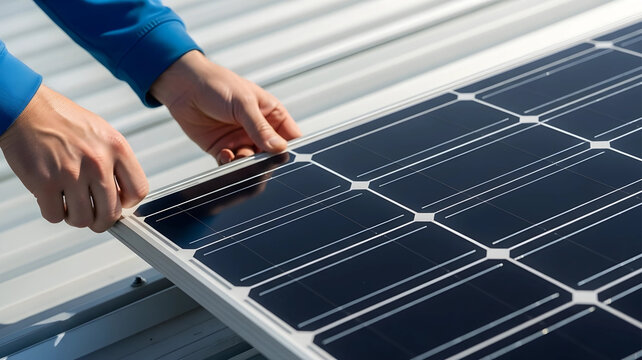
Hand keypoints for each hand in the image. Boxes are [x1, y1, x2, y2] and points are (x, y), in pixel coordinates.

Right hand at [0, 85, 147, 231]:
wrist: (25, 107)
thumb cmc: (63, 120)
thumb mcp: (102, 133)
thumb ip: (115, 161)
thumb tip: (122, 195)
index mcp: (116, 147)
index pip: (138, 190)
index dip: (127, 203)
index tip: (117, 203)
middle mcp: (98, 161)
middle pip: (110, 213)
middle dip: (101, 220)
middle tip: (92, 213)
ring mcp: (71, 173)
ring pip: (83, 219)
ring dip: (75, 217)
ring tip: (70, 203)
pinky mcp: (44, 182)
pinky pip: (55, 216)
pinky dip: (53, 213)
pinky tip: (53, 199)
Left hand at [150, 50, 300, 164]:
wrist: (183, 86)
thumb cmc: (217, 84)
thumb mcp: (243, 104)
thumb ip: (261, 128)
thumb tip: (280, 148)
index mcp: (271, 114)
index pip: (291, 137)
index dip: (292, 148)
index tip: (288, 157)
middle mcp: (258, 130)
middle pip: (272, 155)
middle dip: (268, 161)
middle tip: (262, 162)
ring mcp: (241, 140)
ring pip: (252, 163)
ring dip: (248, 164)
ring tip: (240, 155)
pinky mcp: (223, 149)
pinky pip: (232, 165)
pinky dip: (230, 164)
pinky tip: (225, 154)